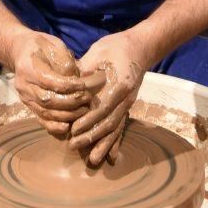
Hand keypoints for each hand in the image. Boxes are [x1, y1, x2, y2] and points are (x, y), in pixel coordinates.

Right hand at [8, 32, 92, 135]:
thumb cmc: (40, 46)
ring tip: (84, 110)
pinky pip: (41, 119)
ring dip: (67, 115)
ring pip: (45, 113)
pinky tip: (67, 127)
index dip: (69, 86)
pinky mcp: (29, 106)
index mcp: (28, 68)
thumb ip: (64, 61)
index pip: (50, 82)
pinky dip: (54, 126)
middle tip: (87, 99)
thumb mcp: (54, 45)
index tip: (84, 86)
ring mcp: (25, 98)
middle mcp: (24, 86)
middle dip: (71, 103)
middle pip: (48, 100)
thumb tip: (75, 78)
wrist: (20, 51)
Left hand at [70, 31, 146, 166]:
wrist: (139, 47)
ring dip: (104, 144)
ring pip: (116, 128)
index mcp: (119, 83)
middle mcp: (126, 98)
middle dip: (92, 136)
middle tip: (74, 146)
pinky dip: (117, 142)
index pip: (102, 107)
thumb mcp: (98, 53)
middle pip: (109, 122)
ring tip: (93, 159)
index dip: (88, 119)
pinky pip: (122, 126)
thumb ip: (84, 70)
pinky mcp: (127, 106)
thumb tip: (68, 85)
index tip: (73, 129)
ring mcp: (128, 103)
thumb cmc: (115, 48)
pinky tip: (113, 157)